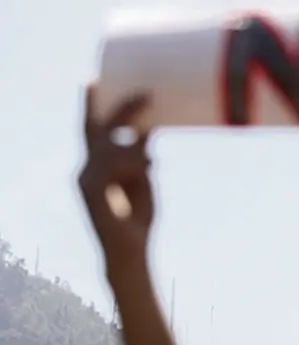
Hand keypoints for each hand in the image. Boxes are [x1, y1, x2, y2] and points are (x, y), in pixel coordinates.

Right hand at [77, 86, 153, 275]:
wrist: (130, 251)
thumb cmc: (138, 217)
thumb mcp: (143, 179)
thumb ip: (141, 155)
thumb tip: (151, 128)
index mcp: (96, 165)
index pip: (92, 129)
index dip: (93, 104)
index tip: (95, 79)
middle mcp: (86, 169)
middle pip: (100, 130)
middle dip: (121, 110)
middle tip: (147, 94)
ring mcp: (86, 179)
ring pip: (112, 147)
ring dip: (135, 147)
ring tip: (150, 160)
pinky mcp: (92, 191)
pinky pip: (113, 165)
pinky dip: (132, 162)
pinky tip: (146, 166)